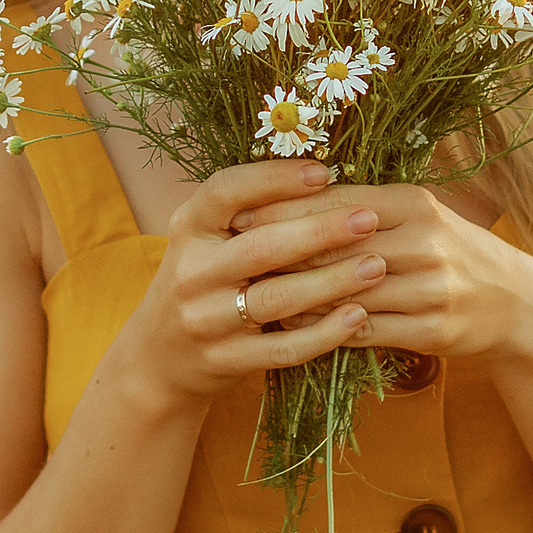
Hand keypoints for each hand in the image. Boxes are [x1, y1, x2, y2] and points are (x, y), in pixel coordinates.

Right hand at [111, 159, 398, 411]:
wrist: (157, 359)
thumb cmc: (201, 282)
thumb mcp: (205, 240)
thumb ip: (247, 213)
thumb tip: (323, 177)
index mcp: (187, 228)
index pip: (226, 191)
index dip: (275, 178)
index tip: (325, 172)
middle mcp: (191, 272)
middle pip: (262, 247)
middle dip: (321, 230)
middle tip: (368, 219)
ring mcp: (206, 320)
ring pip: (277, 299)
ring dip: (332, 281)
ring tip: (376, 266)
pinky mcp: (225, 360)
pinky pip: (282, 349)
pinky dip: (323, 334)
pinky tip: (357, 316)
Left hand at [231, 183, 532, 366]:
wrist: (514, 302)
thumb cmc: (448, 251)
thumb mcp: (415, 217)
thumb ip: (361, 207)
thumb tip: (286, 193)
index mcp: (414, 204)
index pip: (338, 200)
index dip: (285, 207)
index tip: (239, 213)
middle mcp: (426, 241)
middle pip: (338, 244)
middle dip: (282, 250)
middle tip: (234, 256)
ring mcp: (433, 287)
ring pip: (348, 290)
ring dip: (297, 295)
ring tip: (253, 295)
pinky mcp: (434, 330)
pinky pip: (366, 330)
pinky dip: (325, 329)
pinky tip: (294, 328)